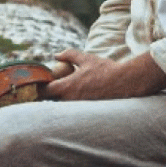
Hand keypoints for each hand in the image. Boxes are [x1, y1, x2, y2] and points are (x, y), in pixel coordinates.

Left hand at [43, 49, 165, 100]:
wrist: (125, 82)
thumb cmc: (105, 69)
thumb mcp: (86, 58)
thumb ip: (69, 55)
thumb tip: (56, 55)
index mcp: (68, 86)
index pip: (45, 91)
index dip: (40, 88)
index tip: (40, 84)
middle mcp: (71, 100)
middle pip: (51, 102)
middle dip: (49, 97)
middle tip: (50, 90)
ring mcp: (79, 107)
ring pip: (62, 107)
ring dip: (60, 101)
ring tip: (64, 94)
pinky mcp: (87, 112)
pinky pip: (74, 110)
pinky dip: (71, 105)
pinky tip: (78, 98)